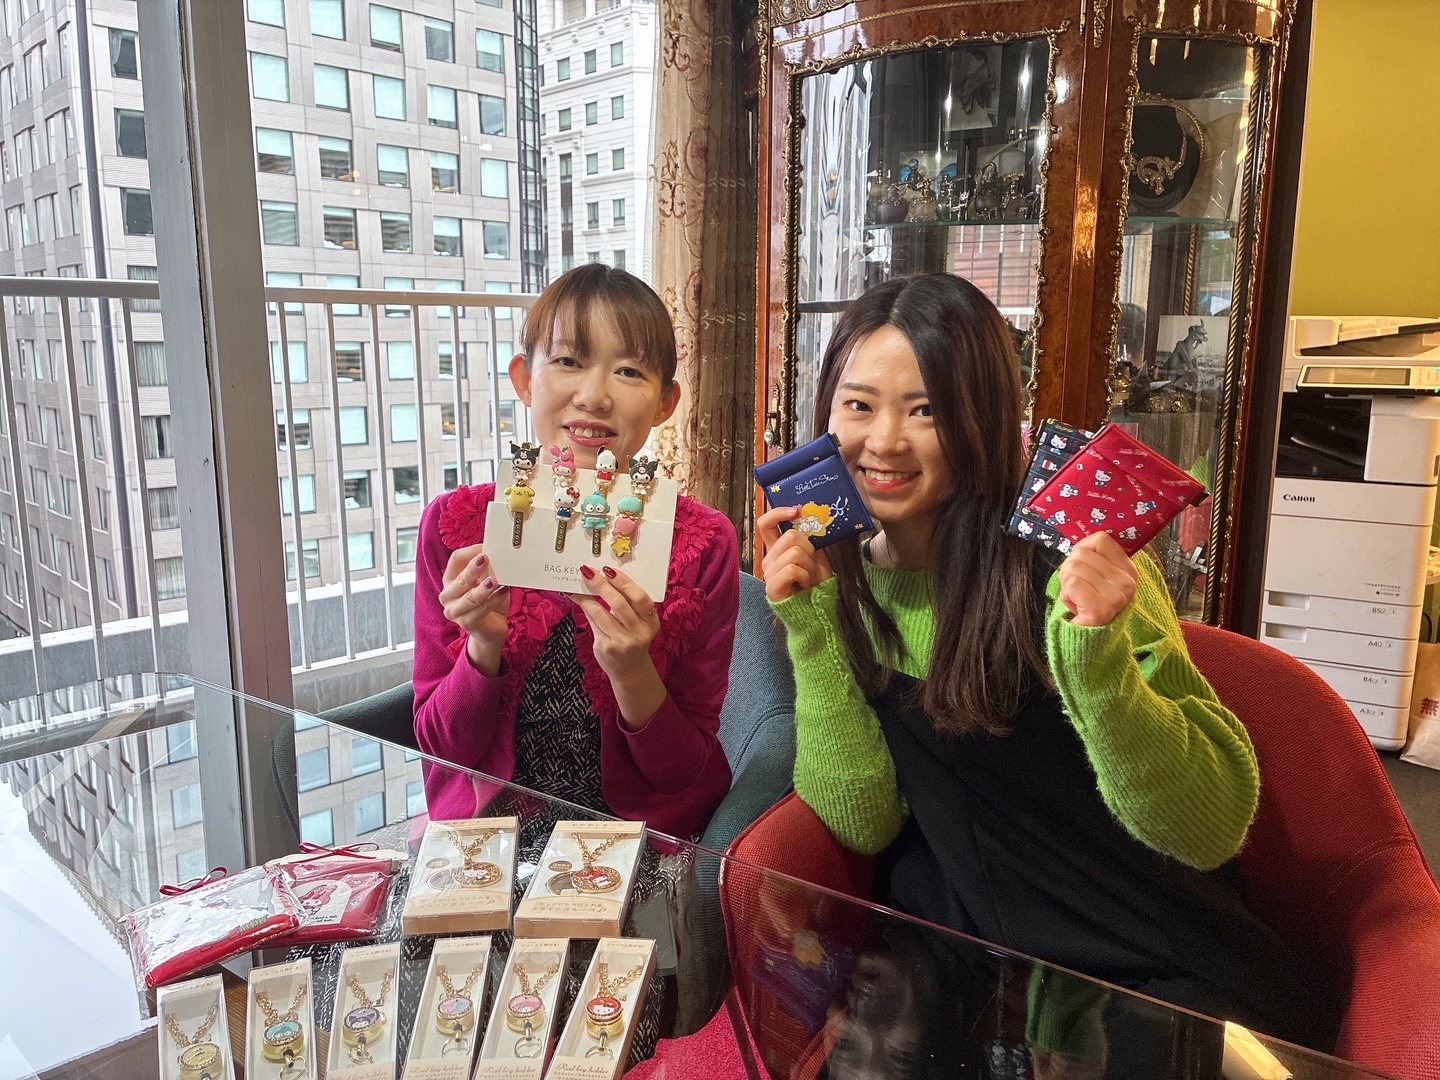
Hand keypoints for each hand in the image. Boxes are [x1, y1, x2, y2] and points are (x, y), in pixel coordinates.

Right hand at [439, 543, 509, 671]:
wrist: (491, 627)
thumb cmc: (488, 600)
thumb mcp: (488, 580)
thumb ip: (489, 569)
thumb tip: (499, 553)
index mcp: (450, 579)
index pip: (455, 560)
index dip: (470, 552)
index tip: (486, 547)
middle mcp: (448, 595)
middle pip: (460, 579)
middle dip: (473, 569)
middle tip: (486, 558)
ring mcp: (455, 611)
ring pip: (470, 597)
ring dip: (483, 588)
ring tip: (495, 581)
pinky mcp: (467, 623)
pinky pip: (481, 609)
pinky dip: (494, 600)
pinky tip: (503, 591)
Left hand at [572, 564, 661, 678]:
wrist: (629, 668)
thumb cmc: (633, 637)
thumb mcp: (639, 622)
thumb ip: (629, 603)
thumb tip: (606, 577)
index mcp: (651, 621)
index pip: (640, 598)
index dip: (625, 583)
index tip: (609, 570)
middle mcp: (639, 632)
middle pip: (619, 604)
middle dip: (601, 585)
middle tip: (588, 572)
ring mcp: (622, 642)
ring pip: (601, 613)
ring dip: (587, 596)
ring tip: (579, 583)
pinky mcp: (606, 647)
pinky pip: (592, 622)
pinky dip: (583, 607)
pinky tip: (576, 598)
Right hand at [758, 505, 833, 602]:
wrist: (817, 609)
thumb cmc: (816, 583)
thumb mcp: (815, 555)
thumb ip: (808, 538)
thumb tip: (807, 515)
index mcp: (776, 550)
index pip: (765, 523)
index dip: (778, 513)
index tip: (797, 511)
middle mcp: (768, 560)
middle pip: (789, 536)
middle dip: (809, 549)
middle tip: (811, 566)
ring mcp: (768, 574)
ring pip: (794, 553)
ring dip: (809, 565)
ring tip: (808, 578)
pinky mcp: (772, 587)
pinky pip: (792, 569)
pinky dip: (805, 576)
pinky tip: (804, 585)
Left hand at [1056, 532, 1138, 627]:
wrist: (1087, 640)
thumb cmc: (1087, 603)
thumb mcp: (1097, 575)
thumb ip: (1095, 556)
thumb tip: (1084, 538)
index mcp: (1130, 570)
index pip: (1100, 539)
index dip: (1083, 551)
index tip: (1086, 570)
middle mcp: (1128, 583)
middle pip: (1081, 553)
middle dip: (1070, 570)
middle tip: (1079, 589)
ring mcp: (1117, 597)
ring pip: (1074, 567)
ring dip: (1066, 584)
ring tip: (1078, 598)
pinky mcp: (1101, 610)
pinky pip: (1072, 584)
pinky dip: (1066, 595)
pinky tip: (1077, 607)